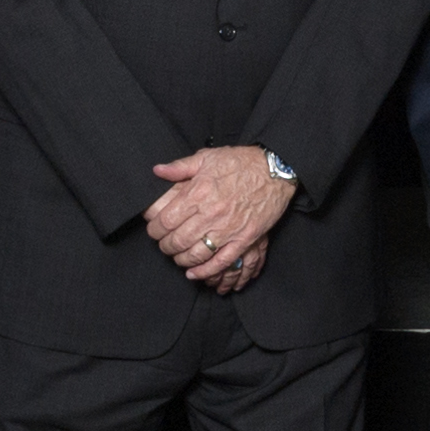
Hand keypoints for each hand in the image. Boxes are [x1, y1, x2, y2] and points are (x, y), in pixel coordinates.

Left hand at [145, 147, 297, 286]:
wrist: (275, 170)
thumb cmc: (241, 162)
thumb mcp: (207, 157)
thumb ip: (180, 166)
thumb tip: (157, 171)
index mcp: (198, 192)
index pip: (165, 220)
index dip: (154, 229)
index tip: (154, 230)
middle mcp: (210, 212)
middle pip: (178, 240)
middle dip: (165, 246)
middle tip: (164, 245)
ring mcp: (228, 228)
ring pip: (196, 254)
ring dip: (182, 260)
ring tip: (178, 257)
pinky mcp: (244, 239)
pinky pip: (221, 262)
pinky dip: (205, 271)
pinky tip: (195, 273)